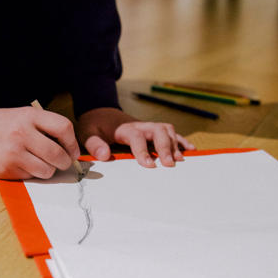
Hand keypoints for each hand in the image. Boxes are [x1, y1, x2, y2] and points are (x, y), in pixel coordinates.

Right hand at [0, 107, 79, 179]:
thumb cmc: (4, 126)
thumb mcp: (25, 116)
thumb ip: (47, 128)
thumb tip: (72, 151)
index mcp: (30, 116)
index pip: (64, 128)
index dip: (73, 143)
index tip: (72, 151)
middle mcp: (22, 133)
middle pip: (58, 154)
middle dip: (65, 162)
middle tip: (63, 163)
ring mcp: (13, 152)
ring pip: (47, 170)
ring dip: (48, 170)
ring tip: (40, 163)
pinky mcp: (6, 169)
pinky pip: (31, 176)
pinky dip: (32, 173)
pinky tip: (23, 165)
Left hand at [76, 107, 195, 167]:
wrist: (101, 112)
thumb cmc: (95, 125)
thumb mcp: (87, 133)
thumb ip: (94, 144)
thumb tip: (105, 156)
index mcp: (125, 128)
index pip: (136, 137)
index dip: (143, 150)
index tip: (149, 165)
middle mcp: (140, 125)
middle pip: (158, 130)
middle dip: (165, 146)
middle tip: (170, 164)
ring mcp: (148, 127)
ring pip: (167, 130)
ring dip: (175, 144)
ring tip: (180, 160)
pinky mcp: (153, 131)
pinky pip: (170, 133)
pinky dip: (181, 140)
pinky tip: (190, 150)